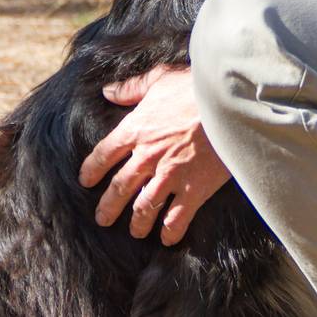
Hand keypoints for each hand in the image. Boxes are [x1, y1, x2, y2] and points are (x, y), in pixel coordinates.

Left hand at [77, 64, 230, 244]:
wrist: (230, 102)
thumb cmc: (197, 86)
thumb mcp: (162, 78)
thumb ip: (132, 87)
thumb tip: (108, 91)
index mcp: (136, 129)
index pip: (104, 154)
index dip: (92, 170)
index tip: (86, 181)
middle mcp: (147, 156)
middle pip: (119, 187)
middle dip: (108, 206)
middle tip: (102, 218)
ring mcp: (170, 175)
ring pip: (143, 208)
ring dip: (137, 223)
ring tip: (135, 231)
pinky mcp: (194, 189)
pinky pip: (176, 218)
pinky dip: (170, 231)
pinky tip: (167, 238)